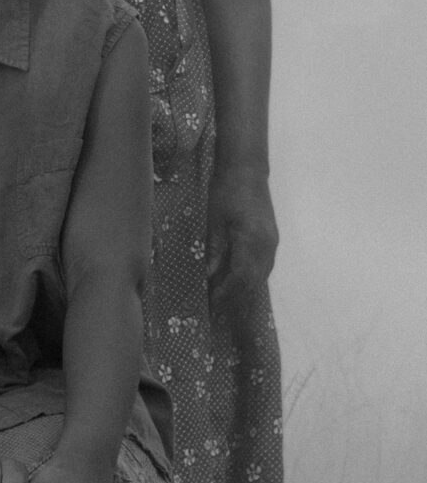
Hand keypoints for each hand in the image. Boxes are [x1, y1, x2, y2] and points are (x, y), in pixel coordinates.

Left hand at [207, 163, 276, 332]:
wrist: (247, 170)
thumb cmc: (226, 191)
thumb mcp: (214, 221)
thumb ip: (215, 250)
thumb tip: (210, 277)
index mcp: (252, 240)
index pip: (241, 277)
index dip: (227, 293)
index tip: (212, 304)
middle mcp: (267, 246)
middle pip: (254, 281)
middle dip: (237, 299)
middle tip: (218, 312)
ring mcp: (272, 243)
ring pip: (261, 276)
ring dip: (245, 291)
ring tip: (227, 303)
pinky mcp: (272, 240)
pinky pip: (264, 267)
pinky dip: (252, 279)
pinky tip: (240, 285)